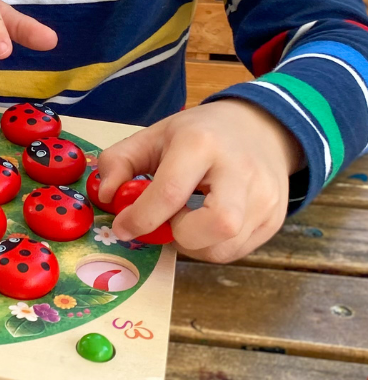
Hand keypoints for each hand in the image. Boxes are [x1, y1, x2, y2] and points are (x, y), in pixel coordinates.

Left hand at [96, 99, 303, 262]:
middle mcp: (240, 170)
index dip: (140, 218)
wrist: (257, 128)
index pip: (171, 192)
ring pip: (228, 247)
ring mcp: (265, 197)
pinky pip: (238, 251)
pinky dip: (212, 247)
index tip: (123, 226)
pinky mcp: (275, 218)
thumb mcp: (153, 136)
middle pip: (217, 225)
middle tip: (168, 219)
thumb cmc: (198, 134)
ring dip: (195, 245)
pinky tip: (204, 224)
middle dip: (181, 235)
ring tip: (185, 221)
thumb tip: (105, 196)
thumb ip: (120, 161)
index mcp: (201, 143)